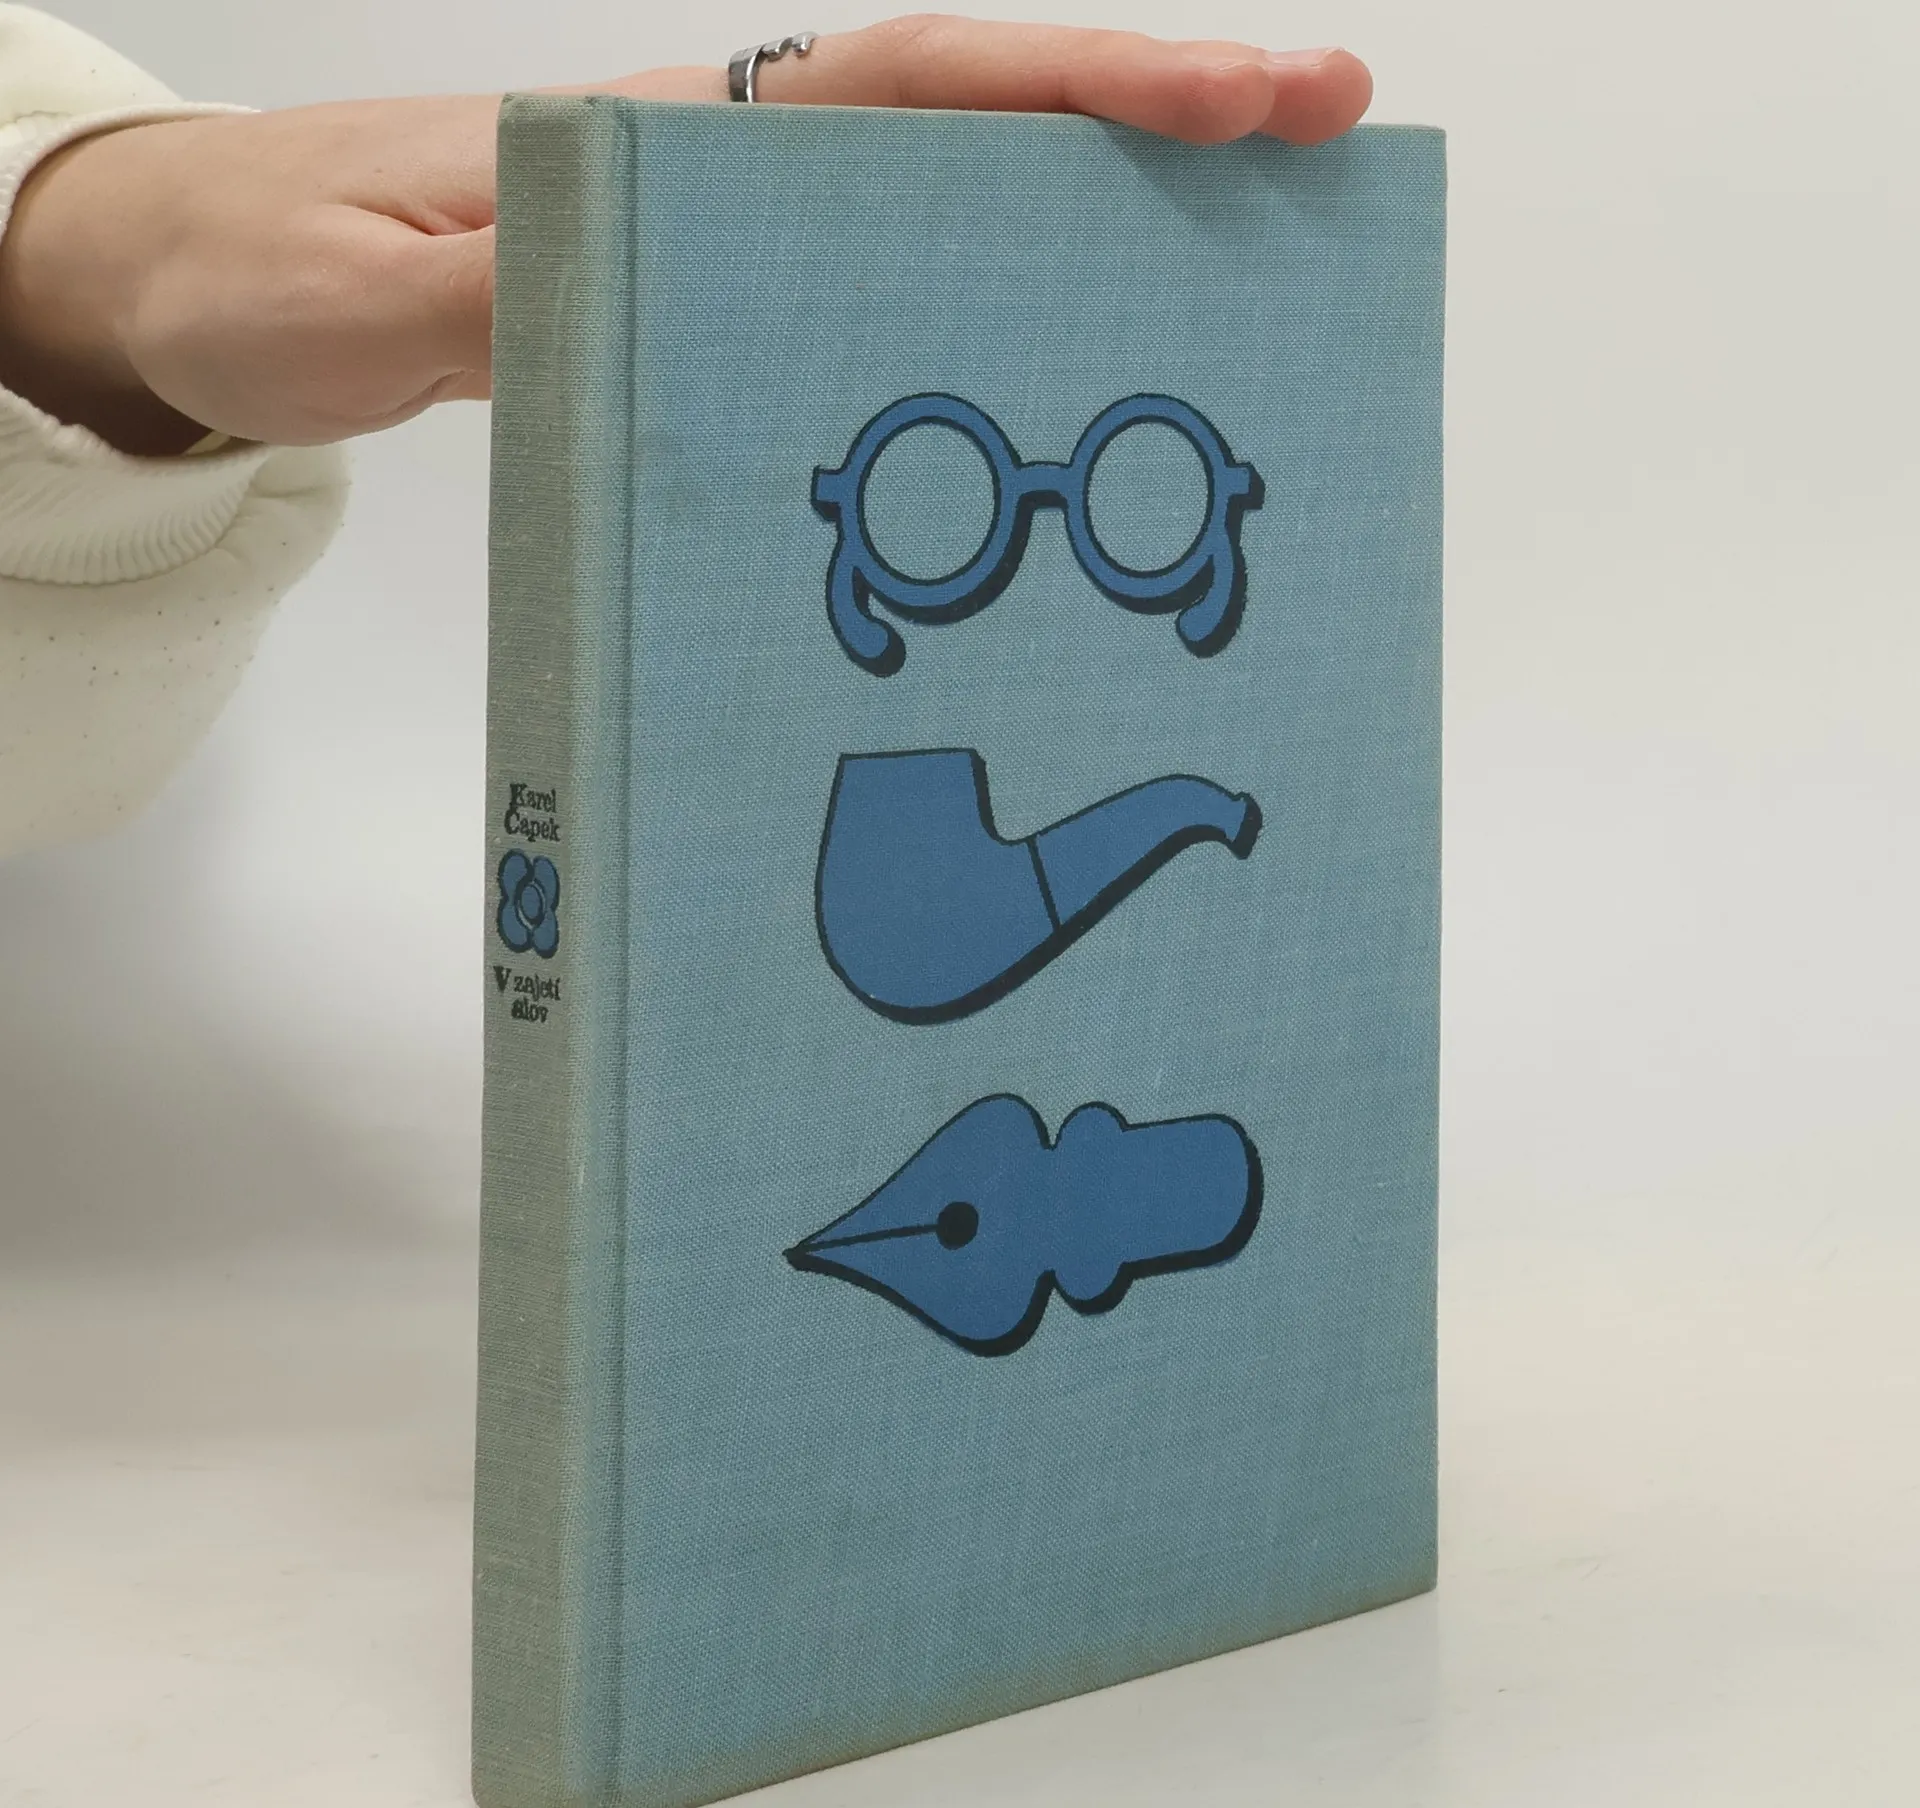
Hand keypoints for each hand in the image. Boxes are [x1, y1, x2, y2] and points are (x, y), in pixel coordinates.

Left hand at [0, 17, 1371, 456]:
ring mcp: (731, 247)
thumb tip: (631, 294)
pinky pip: (880, 302)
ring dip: (1102, 222)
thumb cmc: (269, 269)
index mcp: (672, 141)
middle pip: (978, 125)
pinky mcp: (711, 319)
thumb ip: (501, 294)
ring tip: (1260, 262)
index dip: (1084, 83)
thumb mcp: (366, 296)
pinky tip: (1061, 363)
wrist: (204, 280)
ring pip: (950, 207)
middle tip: (1324, 144)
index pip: (915, 86)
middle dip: (1154, 125)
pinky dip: (989, 310)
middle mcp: (727, 173)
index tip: (1241, 91)